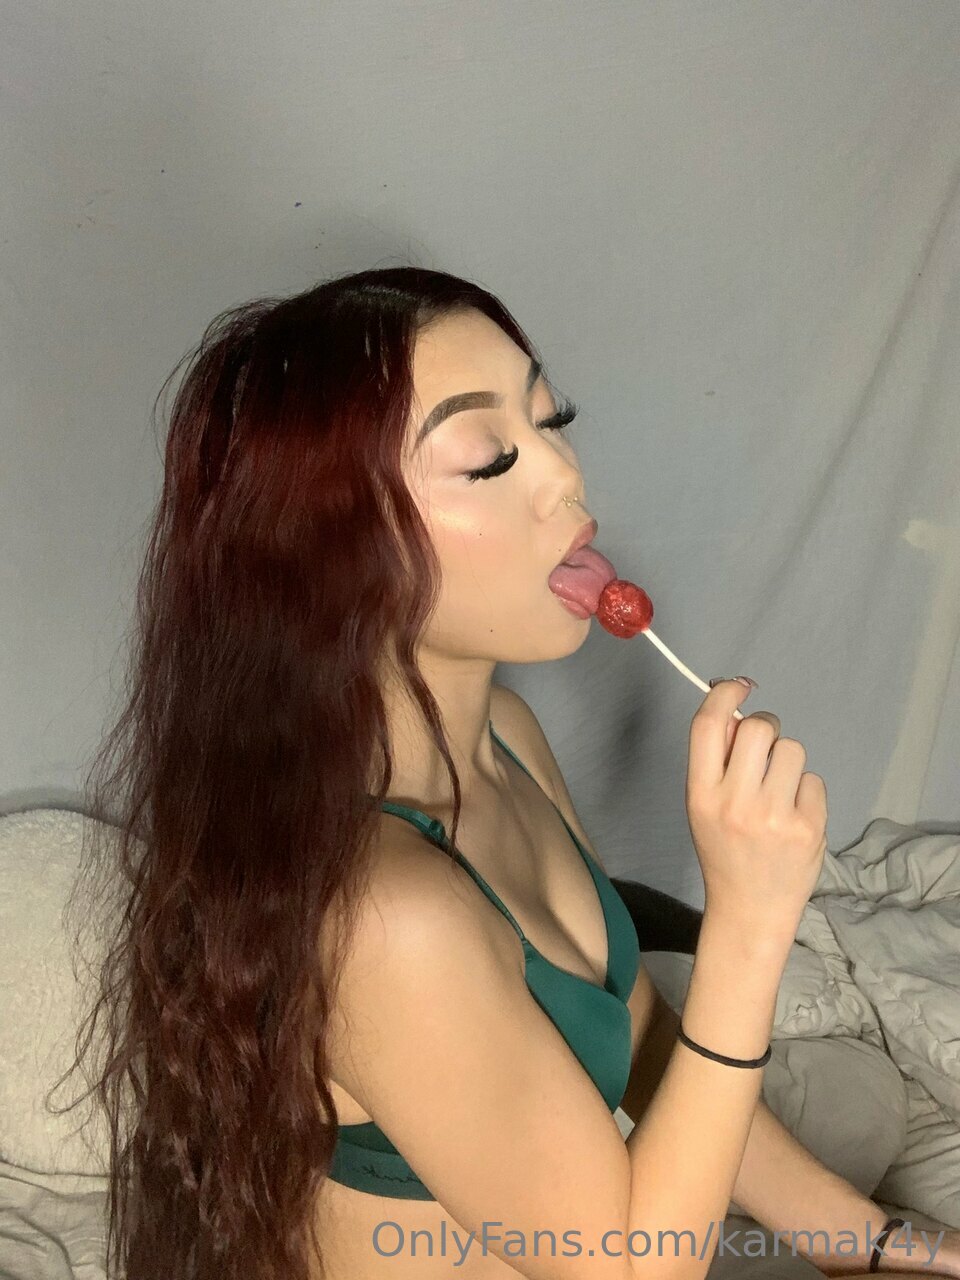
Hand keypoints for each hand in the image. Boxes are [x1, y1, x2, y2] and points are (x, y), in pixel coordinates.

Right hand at [685, 678, 827, 939]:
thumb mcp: (701, 806)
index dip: (724, 694)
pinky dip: (806, 791)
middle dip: (765, 728)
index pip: (708, 725)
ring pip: (792, 749)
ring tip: (778, 792)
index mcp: (700, 793)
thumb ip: (715, 760)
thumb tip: (734, 708)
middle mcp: (735, 802)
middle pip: (758, 728)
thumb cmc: (724, 850)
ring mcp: (774, 816)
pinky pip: (814, 779)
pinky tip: (794, 815)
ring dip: (787, 762)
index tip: (738, 686)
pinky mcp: (808, 827)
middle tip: (764, 750)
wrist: (749, 909)